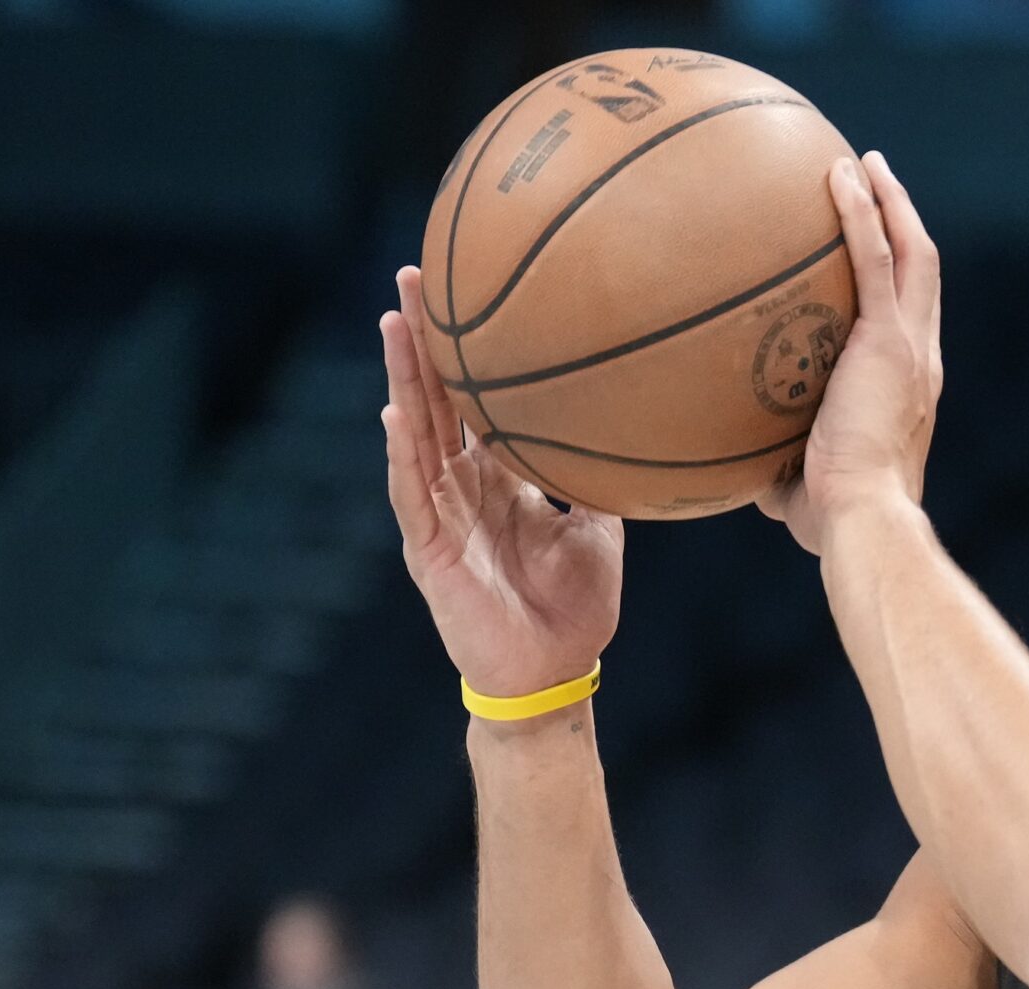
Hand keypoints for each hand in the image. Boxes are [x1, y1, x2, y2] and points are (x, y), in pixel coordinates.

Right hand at [379, 266, 623, 704]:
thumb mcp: (600, 530)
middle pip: (436, 399)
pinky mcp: (428, 552)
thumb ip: (600, 482)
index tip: (466, 291)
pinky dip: (402, 454)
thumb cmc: (575, 607)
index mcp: (500, 478)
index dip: (466, 352)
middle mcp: (463, 486)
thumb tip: (636, 432)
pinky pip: (411, 495)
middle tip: (415, 275)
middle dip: (422, 340)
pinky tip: (394, 413)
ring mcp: (440, 515)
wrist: (555, 672)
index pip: (474, 401)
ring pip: (414, 434)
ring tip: (392, 323)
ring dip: (402, 378)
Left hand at [758, 151, 942, 554]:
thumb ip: (771, 463)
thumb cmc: (832, 519)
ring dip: (891, 203)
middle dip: (902, 222)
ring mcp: (911, 347)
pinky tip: (840, 178)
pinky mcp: (890, 341)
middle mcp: (922, 360)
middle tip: (874, 182)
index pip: (911, 320)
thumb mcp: (797, 485)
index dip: (899, 280)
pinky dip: (864, 214)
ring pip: (913, 255)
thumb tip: (727, 464)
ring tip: (863, 163)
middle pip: (923, 273)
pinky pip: (879, 261)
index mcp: (909, 389)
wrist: (862, 518)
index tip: (876, 250)